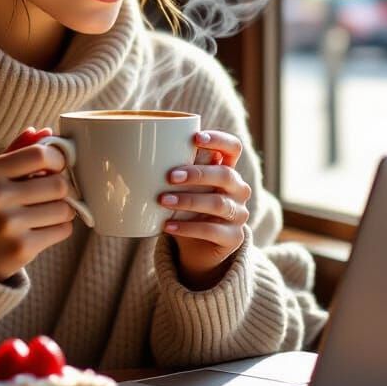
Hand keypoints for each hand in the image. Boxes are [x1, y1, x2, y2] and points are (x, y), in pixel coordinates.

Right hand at [0, 127, 75, 281]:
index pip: (40, 154)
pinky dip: (60, 228)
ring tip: (48, 211)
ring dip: (65, 209)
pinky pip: (63, 230)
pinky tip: (43, 228)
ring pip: (65, 209)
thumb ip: (19, 150)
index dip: (58, 159)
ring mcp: (8, 225)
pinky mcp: (21, 249)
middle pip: (59, 184)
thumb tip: (45, 131)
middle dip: (63, 188)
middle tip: (54, 193)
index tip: (56, 167)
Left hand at [159, 130, 251, 289]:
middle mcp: (239, 190)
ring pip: (218, 203)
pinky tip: (167, 226)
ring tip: (163, 201)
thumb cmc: (187, 209)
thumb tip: (147, 153)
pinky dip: (187, 227)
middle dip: (197, 173)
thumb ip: (178, 171)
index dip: (218, 140)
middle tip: (170, 176)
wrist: (198, 248)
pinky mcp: (234, 238)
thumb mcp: (184, 189)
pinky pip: (211, 230)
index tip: (195, 138)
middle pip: (225, 175)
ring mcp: (239, 214)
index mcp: (228, 170)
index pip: (233, 147)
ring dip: (188, 200)